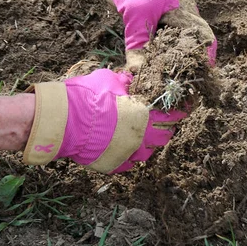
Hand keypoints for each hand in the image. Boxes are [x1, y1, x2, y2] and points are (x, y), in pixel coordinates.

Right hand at [23, 69, 183, 173]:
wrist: (64, 122)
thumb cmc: (87, 97)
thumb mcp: (109, 80)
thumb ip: (125, 82)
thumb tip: (131, 80)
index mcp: (145, 114)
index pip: (173, 114)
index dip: (179, 111)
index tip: (183, 108)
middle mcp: (143, 137)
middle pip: (165, 136)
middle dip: (165, 128)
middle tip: (159, 121)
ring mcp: (130, 154)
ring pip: (148, 153)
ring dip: (147, 143)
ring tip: (139, 134)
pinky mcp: (115, 165)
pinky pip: (129, 163)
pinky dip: (128, 155)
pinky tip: (121, 146)